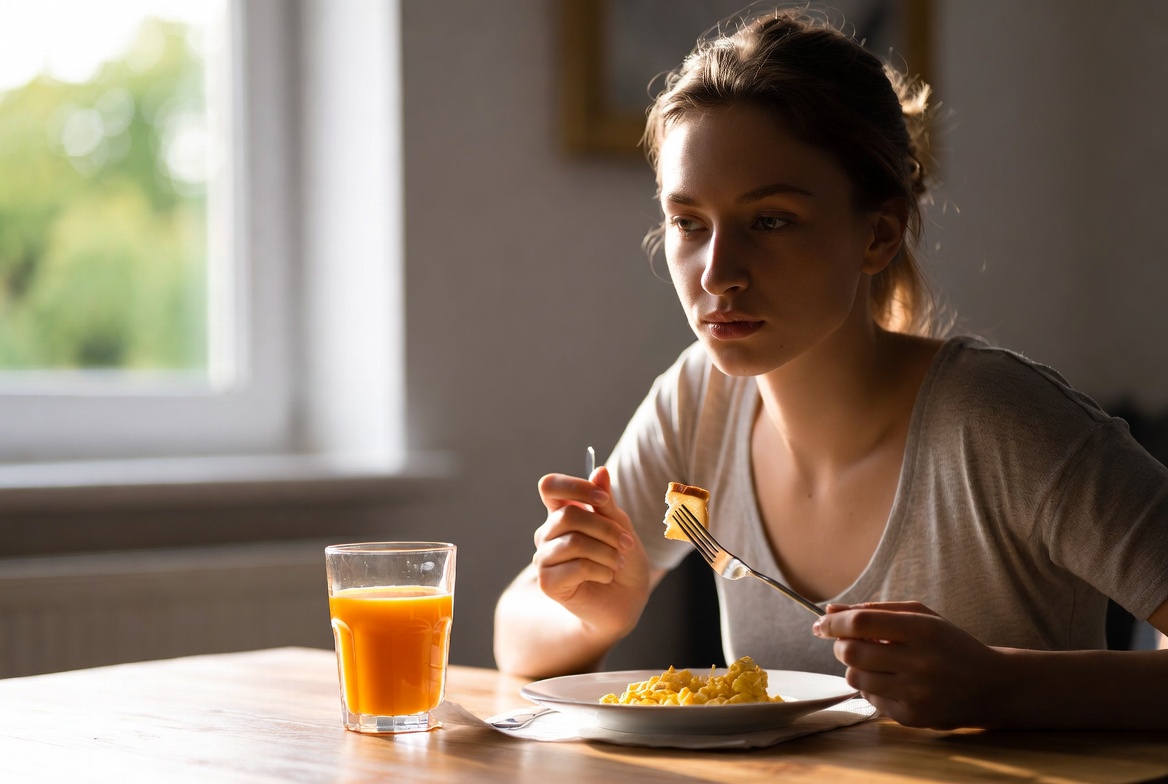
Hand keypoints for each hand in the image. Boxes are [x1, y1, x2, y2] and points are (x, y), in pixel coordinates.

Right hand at [531, 466, 650, 640]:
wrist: (627, 601)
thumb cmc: (623, 561)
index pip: (551, 486)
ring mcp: (544, 558)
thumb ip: (607, 502)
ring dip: (608, 552)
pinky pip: (577, 566)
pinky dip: (601, 570)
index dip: (575, 487)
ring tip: (619, 563)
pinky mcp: (547, 583)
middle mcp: (547, 534)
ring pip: (574, 542)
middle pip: (567, 515)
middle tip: (627, 543)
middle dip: (606, 528)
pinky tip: (606, 576)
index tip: (603, 500)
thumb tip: (599, 471)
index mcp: (562, 513)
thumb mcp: (621, 526)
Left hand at [812, 601, 1004, 728]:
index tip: (821, 624)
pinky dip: (872, 687)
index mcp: (923, 630)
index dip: (833, 622)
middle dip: (840, 645)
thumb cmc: (950, 645)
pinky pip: (870, 699)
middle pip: (851, 652)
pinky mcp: (913, 717)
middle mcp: (920, 662)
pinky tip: (892, 680)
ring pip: (855, 677)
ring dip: (855, 666)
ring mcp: (916, 693)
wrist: (991, 686)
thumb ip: (875, 610)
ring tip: (875, 661)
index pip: (861, 622)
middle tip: (848, 642)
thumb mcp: (921, 617)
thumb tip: (830, 610)